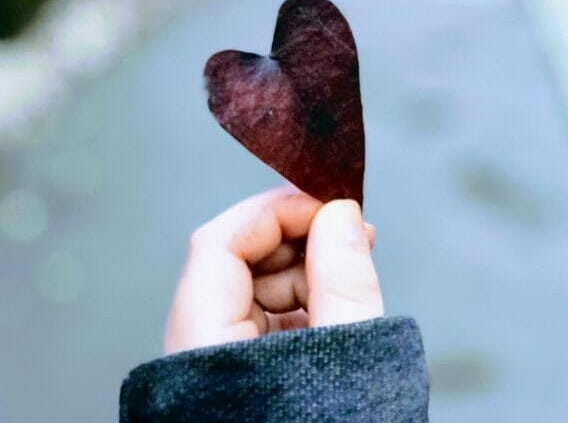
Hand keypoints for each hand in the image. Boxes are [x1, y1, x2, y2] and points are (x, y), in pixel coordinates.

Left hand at [164, 187, 382, 353]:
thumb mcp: (348, 354)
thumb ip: (343, 281)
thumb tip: (340, 211)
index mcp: (204, 344)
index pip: (219, 244)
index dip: (277, 212)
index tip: (332, 205)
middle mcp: (196, 353)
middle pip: (235, 263)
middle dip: (298, 240)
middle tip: (355, 237)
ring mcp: (212, 365)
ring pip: (250, 292)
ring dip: (304, 274)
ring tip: (354, 282)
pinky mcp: (232, 379)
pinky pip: (258, 325)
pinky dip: (299, 308)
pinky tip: (337, 312)